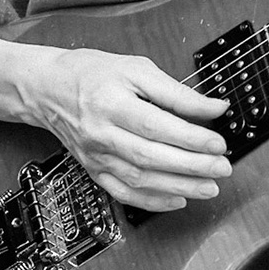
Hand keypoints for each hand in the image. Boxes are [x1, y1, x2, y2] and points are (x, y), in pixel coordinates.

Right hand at [19, 47, 234, 211]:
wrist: (47, 89)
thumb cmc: (92, 74)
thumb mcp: (136, 69)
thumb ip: (176, 91)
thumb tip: (213, 107)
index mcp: (112, 102)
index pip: (156, 125)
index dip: (190, 138)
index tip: (218, 143)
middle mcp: (102, 133)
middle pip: (150, 156)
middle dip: (192, 167)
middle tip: (222, 168)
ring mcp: (96, 156)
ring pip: (140, 179)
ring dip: (178, 187)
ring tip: (209, 188)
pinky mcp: (94, 169)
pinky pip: (123, 193)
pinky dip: (151, 200)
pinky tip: (176, 200)